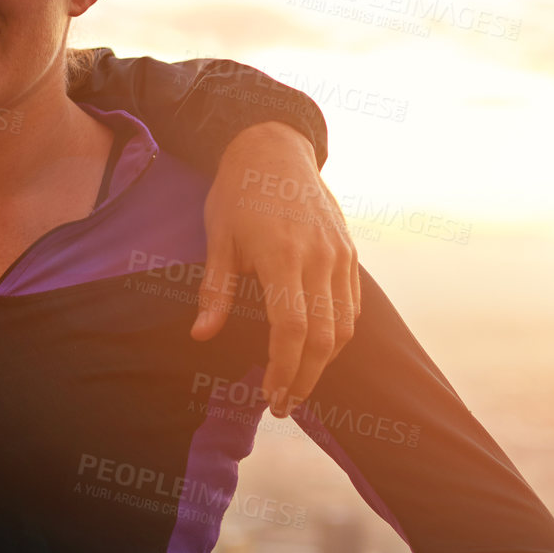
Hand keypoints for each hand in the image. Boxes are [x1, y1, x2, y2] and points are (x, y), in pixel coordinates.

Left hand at [191, 122, 359, 416]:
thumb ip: (215, 289)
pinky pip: (352, 305)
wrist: (275, 148)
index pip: (291, 328)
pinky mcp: (349, 253)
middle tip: (284, 405)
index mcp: (283, 256)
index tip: (270, 396)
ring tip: (299, 384)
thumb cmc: (238, 193)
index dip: (284, 368)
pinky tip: (317, 351)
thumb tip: (201, 336)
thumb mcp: (217, 237)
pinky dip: (338, 335)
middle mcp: (320, 259)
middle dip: (306, 378)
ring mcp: (340, 256)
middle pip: (324, 336)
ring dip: (325, 362)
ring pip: (345, 325)